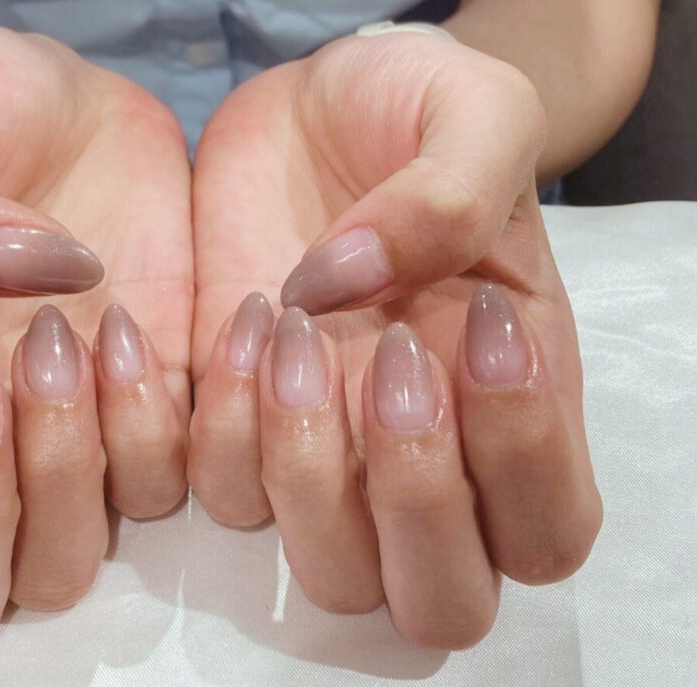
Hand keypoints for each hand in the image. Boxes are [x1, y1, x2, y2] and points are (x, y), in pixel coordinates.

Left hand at [189, 33, 601, 647]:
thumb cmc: (412, 106)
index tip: (475, 319)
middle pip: (441, 598)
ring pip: (327, 568)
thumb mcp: (474, 112)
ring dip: (305, 461)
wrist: (311, 101)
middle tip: (386, 352)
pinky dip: (218, 422)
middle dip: (414, 500)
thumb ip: (455, 193)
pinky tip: (237, 313)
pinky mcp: (232, 423)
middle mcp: (422, 452)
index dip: (519, 458)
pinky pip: (220, 491)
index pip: (546, 527)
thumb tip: (356, 283)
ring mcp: (324, 449)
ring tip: (288, 316)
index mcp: (512, 396)